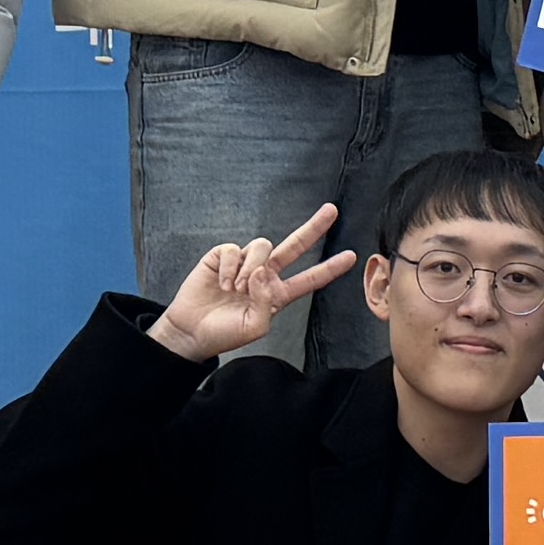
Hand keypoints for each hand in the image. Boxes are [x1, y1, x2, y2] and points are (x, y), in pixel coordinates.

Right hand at [152, 203, 366, 358]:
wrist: (192, 331)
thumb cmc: (225, 333)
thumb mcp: (255, 328)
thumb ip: (267, 302)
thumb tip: (262, 272)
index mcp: (277, 294)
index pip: (309, 279)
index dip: (329, 269)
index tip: (351, 256)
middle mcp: (265, 274)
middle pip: (294, 246)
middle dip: (313, 228)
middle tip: (332, 211)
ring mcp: (245, 263)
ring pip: (262, 246)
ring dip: (250, 268)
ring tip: (234, 289)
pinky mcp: (223, 256)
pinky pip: (234, 249)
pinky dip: (229, 267)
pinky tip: (221, 283)